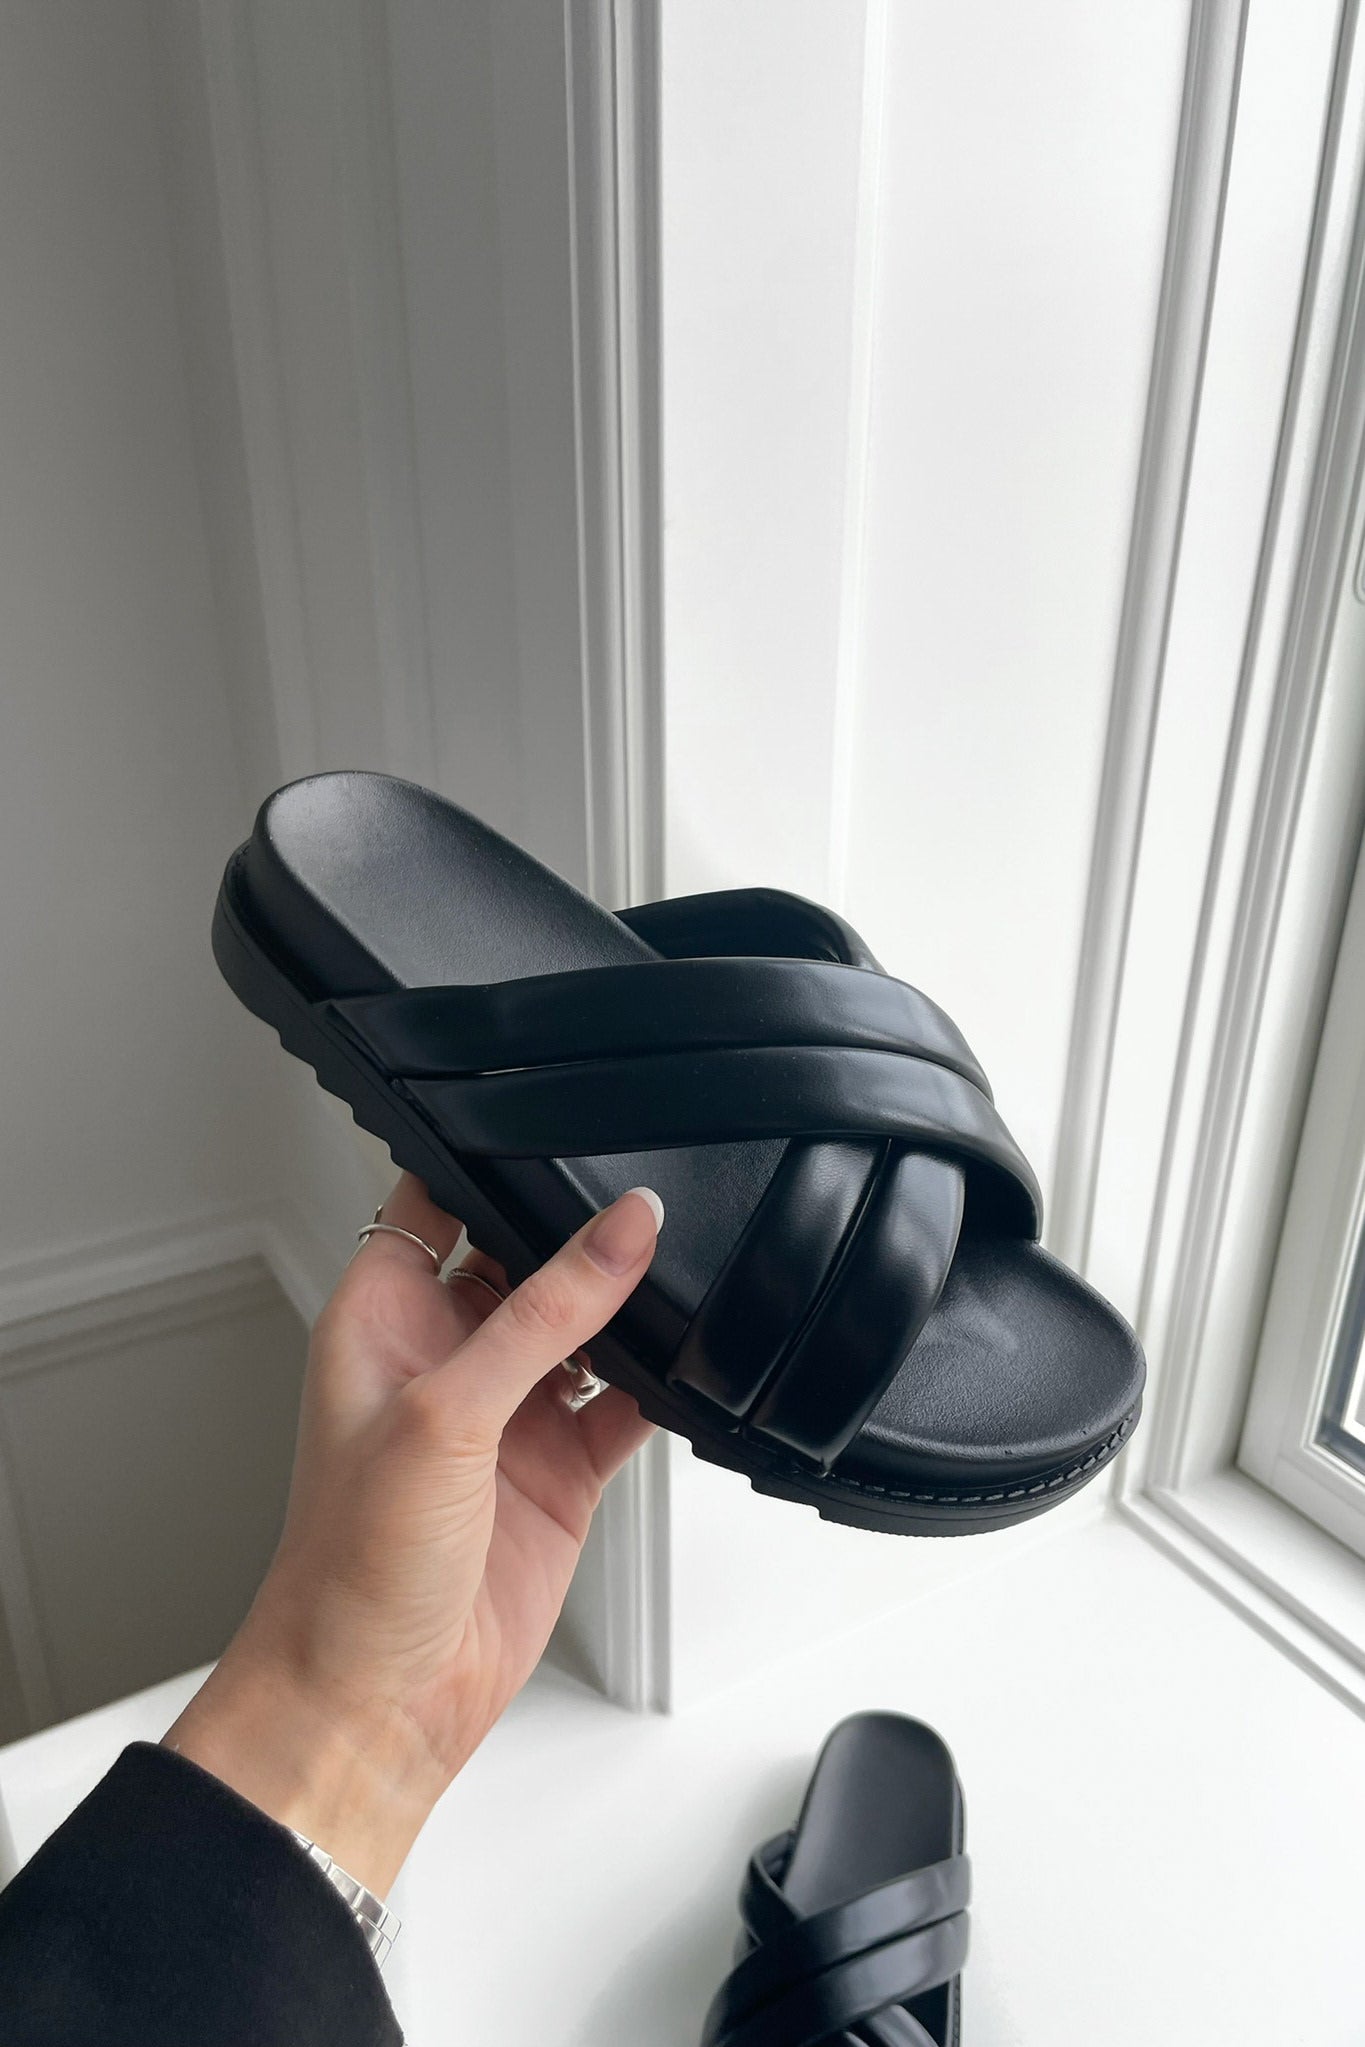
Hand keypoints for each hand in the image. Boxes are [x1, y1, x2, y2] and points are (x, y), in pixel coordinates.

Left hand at [163, 1176, 661, 1892]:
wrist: (378, 1703)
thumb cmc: (349, 1566)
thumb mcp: (446, 1412)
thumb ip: (543, 1315)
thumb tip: (620, 1231)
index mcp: (382, 1317)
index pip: (434, 1201)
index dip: (488, 1162)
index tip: (561, 1129)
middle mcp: (444, 1356)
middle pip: (527, 1258)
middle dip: (581, 1235)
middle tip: (645, 1202)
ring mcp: (506, 1414)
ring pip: (585, 1328)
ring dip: (629, 1309)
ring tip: (681, 1273)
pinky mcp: (560, 1471)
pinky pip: (623, 1404)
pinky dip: (659, 1385)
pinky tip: (690, 1363)